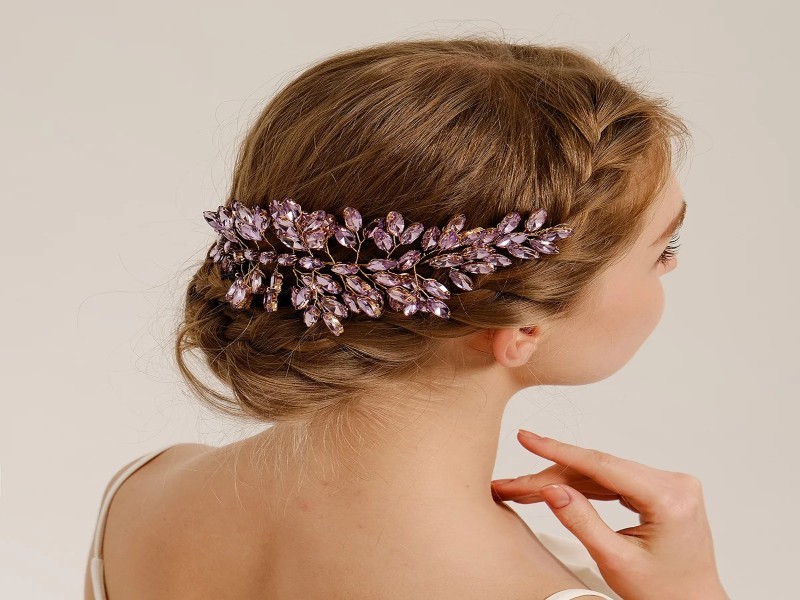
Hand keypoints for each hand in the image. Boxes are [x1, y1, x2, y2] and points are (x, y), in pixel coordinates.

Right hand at [491, 430, 728, 599]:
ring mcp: (670, 485)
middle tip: (513, 484)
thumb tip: (551, 489)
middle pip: (598, 470)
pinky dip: (584, 487)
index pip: (602, 466)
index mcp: (669, 498)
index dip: (558, 451)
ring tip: (525, 489)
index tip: (529, 439)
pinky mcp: (661, 490)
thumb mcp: (616, 561)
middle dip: (552, 475)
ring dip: (564, 481)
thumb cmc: (664, 594)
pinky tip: (556, 488)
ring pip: (602, 474)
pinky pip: (614, 481)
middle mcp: (674, 483)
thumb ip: (581, 521)